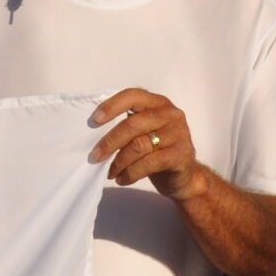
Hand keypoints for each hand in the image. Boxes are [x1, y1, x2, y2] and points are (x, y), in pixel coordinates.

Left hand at [90, 88, 207, 198]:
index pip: (133, 96)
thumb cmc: (156, 151)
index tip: (94, 120)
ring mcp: (178, 133)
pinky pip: (149, 163)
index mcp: (157, 103)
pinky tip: (122, 179)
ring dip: (119, 162)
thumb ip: (126, 126)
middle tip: (95, 157)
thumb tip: (92, 133)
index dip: (112, 106)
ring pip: (139, 145)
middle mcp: (170, 114)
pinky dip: (131, 173)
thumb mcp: (142, 133)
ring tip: (110, 172)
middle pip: (132, 124)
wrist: (183, 177)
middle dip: (109, 142)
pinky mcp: (180, 154)